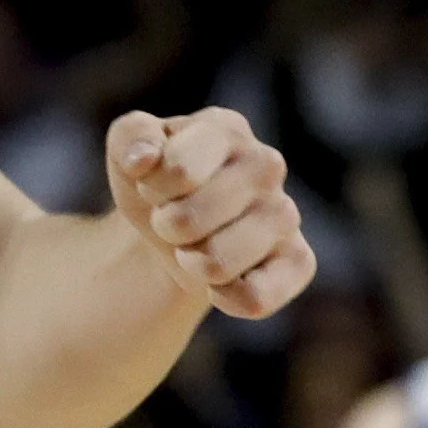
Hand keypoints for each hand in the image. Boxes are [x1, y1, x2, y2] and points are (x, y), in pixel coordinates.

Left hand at [106, 107, 313, 318]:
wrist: (174, 228)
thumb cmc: (154, 182)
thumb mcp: (127, 150)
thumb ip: (130, 137)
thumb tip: (143, 159)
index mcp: (225, 129)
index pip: (178, 172)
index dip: (152, 188)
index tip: (154, 184)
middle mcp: (266, 165)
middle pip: (189, 221)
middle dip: (166, 227)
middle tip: (173, 219)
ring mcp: (287, 213)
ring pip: (218, 263)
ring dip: (192, 262)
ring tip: (196, 244)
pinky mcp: (300, 260)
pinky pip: (256, 298)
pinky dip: (224, 297)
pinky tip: (220, 280)